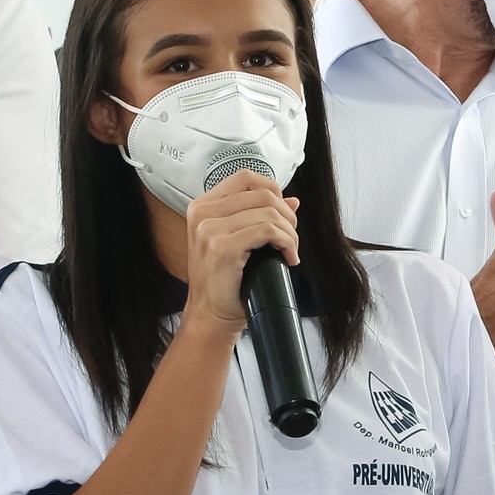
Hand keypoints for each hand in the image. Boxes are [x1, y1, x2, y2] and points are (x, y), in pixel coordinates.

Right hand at [183, 170, 298, 334]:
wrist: (210, 315)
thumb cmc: (224, 282)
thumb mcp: (238, 241)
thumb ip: (259, 216)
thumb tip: (293, 200)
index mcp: (202, 206)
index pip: (246, 178)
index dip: (273, 191)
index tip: (282, 214)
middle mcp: (202, 213)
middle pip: (263, 194)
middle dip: (287, 216)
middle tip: (291, 239)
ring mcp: (209, 229)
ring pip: (269, 212)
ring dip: (290, 232)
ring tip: (290, 251)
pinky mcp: (222, 247)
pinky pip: (268, 230)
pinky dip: (286, 242)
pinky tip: (288, 258)